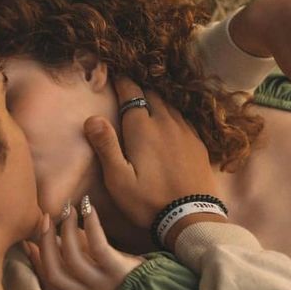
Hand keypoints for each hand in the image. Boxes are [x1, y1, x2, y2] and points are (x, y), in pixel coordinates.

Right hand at [24, 202, 143, 289]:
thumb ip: (81, 257)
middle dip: (45, 244)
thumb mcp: (101, 274)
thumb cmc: (130, 278)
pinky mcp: (118, 270)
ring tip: (68, 209)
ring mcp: (103, 283)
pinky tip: (88, 208)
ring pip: (72, 259)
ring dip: (66, 231)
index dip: (35, 261)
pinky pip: (98, 246)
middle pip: (55, 272)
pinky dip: (90, 225)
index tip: (27, 240)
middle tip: (45, 218)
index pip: (50, 281)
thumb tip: (58, 233)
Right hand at [83, 76, 221, 229]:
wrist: (191, 217)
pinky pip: (182, 117)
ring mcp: (185, 131)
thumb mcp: (118, 179)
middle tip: (127, 84)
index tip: (113, 72)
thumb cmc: (148, 201)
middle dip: (138, 86)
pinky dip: (171, 112)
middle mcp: (165, 122)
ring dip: (156, 98)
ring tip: (146, 98)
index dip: (121, 81)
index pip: (131, 92)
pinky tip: (169, 120)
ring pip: (168, 104)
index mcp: (142, 127)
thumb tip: (92, 118)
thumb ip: (105, 146)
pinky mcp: (198, 142)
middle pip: (151, 93)